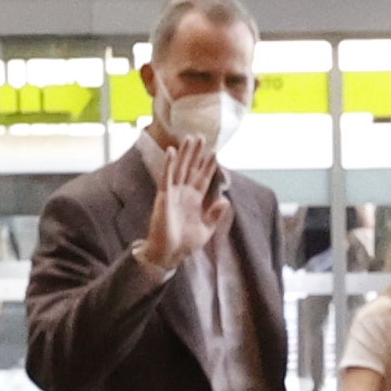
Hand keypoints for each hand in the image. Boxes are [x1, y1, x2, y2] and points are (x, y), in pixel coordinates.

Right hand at [138, 133, 233, 276]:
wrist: (169, 253)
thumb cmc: (184, 243)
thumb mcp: (205, 229)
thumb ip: (215, 215)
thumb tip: (226, 200)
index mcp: (194, 200)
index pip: (203, 178)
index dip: (209, 166)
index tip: (215, 153)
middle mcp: (184, 193)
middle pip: (192, 168)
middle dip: (197, 154)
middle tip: (202, 137)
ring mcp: (173, 193)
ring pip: (180, 168)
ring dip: (186, 153)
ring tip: (191, 138)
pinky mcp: (164, 196)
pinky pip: (166, 177)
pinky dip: (169, 164)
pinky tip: (172, 151)